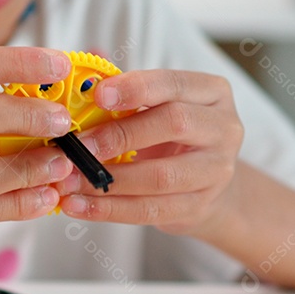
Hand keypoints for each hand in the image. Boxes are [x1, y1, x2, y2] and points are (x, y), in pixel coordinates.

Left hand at [54, 69, 243, 236]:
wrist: (205, 183)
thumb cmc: (172, 135)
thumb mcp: (159, 106)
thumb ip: (127, 95)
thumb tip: (81, 86)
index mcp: (212, 92)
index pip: (174, 84)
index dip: (136, 88)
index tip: (98, 95)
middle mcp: (224, 129)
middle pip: (174, 124)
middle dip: (120, 134)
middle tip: (79, 145)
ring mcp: (216, 171)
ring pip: (161, 176)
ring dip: (109, 180)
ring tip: (70, 180)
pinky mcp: (199, 206)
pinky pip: (150, 210)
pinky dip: (109, 209)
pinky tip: (79, 205)